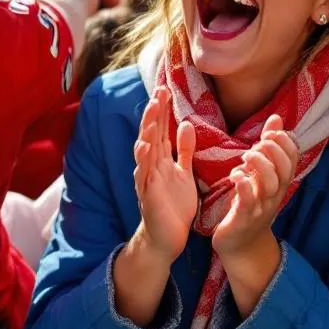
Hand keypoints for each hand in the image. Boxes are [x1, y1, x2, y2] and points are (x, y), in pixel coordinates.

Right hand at [132, 87, 197, 261]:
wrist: (166, 239)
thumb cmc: (174, 207)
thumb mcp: (184, 174)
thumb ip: (184, 150)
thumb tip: (186, 123)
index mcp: (162, 160)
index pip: (161, 129)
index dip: (163, 110)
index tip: (166, 89)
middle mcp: (151, 166)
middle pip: (152, 134)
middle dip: (154, 113)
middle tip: (158, 91)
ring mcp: (147, 179)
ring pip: (145, 149)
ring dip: (147, 130)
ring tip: (150, 111)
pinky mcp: (147, 194)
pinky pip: (143, 174)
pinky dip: (142, 159)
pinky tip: (143, 146)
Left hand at [211, 116, 298, 259]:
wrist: (241, 246)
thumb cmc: (249, 204)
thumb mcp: (261, 175)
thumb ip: (269, 147)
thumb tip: (276, 118)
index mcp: (279, 182)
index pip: (294, 158)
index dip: (286, 141)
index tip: (271, 133)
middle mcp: (274, 194)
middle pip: (284, 169)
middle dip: (274, 150)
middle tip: (258, 143)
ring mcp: (260, 207)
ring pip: (270, 183)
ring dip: (260, 164)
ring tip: (246, 156)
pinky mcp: (243, 218)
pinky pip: (248, 200)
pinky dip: (243, 184)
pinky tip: (235, 175)